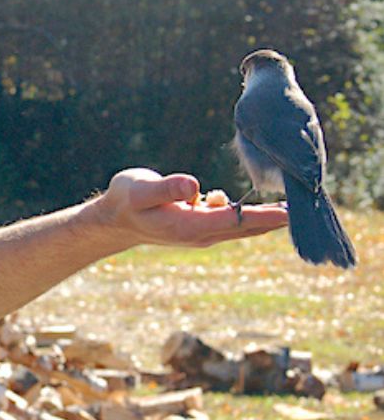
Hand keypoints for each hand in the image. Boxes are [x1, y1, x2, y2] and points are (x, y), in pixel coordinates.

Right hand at [94, 167, 287, 249]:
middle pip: (246, 227)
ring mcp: (202, 232)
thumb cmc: (126, 199)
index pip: (234, 220)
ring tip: (290, 208)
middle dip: (273, 219)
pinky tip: (259, 205)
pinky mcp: (200, 224)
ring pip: (241, 225)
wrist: (115, 218)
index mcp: (190, 225)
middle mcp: (201, 233)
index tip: (290, 213)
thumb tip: (196, 185)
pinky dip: (247, 212)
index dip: (263, 216)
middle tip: (304, 212)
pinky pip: (231, 220)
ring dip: (264, 217)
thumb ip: (167, 187)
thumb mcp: (140, 189)